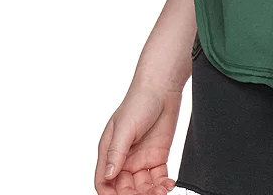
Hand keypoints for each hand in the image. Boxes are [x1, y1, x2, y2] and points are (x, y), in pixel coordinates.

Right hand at [95, 80, 182, 194]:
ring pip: (142, 186)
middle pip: (124, 188)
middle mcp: (124, 158)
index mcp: (110, 151)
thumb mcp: (125, 128)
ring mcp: (141, 158)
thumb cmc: (139, 101)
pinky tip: (168, 185)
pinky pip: (158, 177)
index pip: (104, 182)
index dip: (110, 194)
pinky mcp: (157, 156)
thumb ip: (116, 152)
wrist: (163, 88)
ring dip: (150, 193)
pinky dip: (162, 184)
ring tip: (161, 193)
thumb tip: (108, 175)